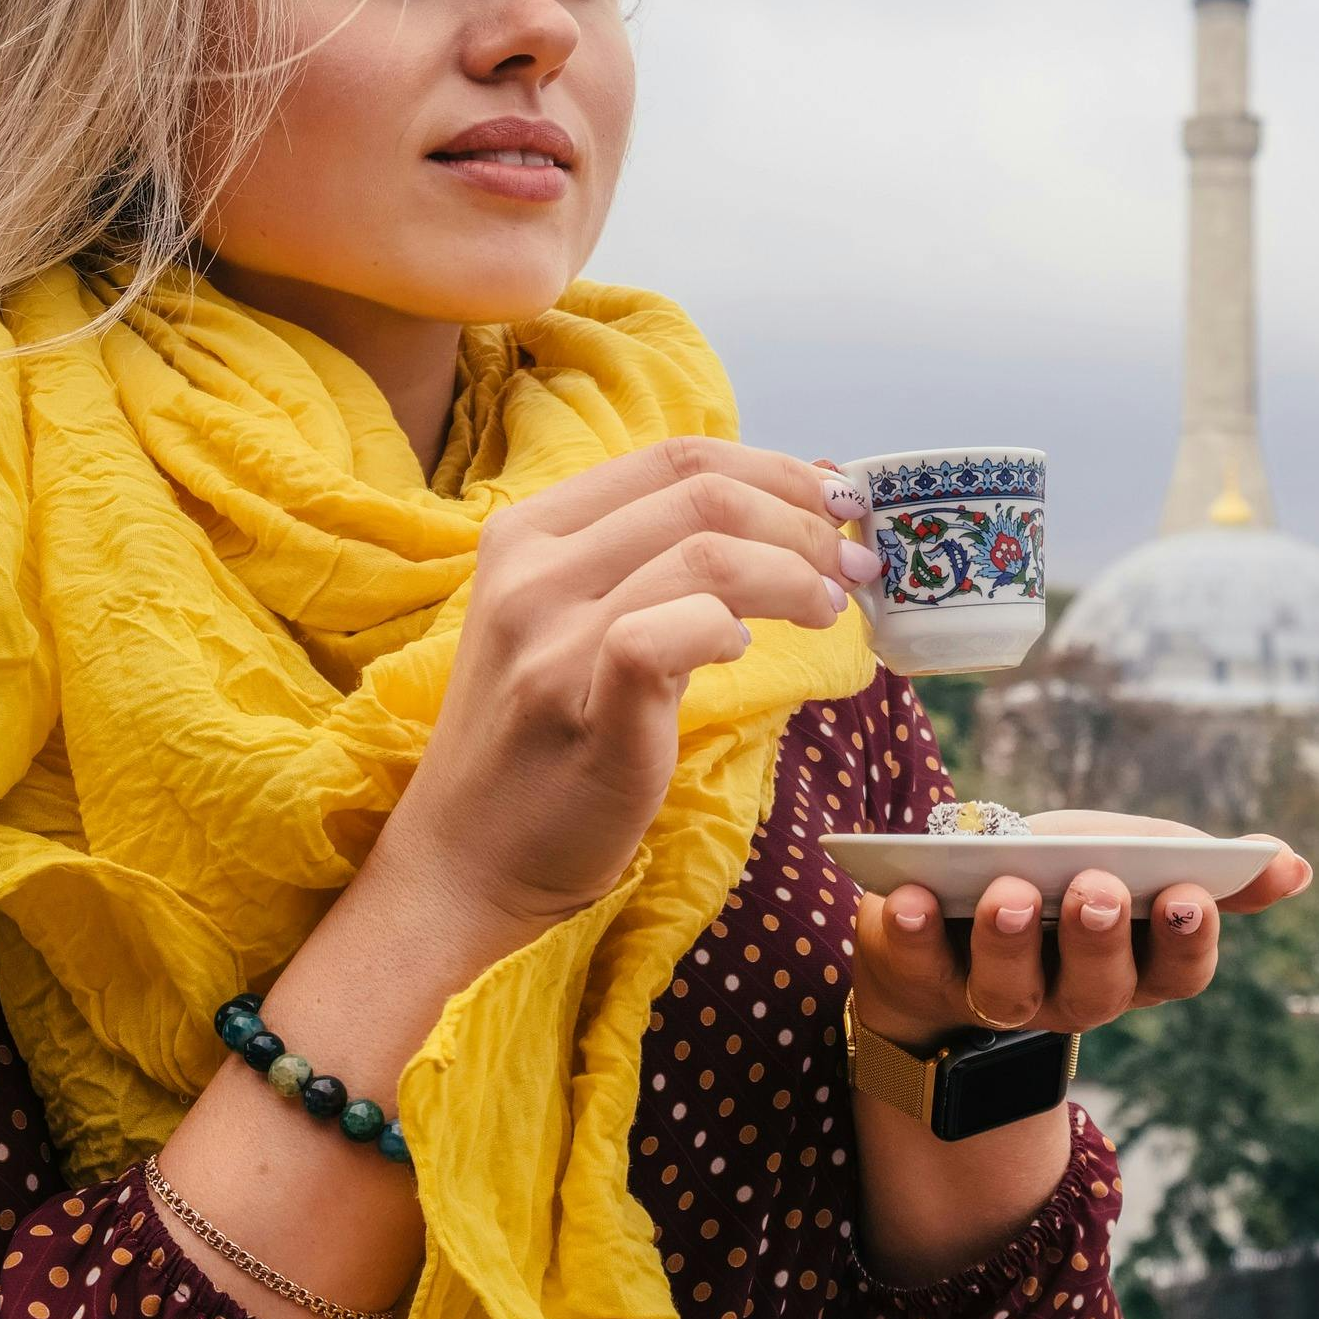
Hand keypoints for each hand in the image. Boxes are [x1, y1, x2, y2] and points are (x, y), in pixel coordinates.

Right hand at [372, 436, 877, 939]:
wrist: (464, 862)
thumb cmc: (542, 745)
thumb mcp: (578, 624)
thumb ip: (660, 561)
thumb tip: (798, 499)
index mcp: (529, 531)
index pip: (676, 455)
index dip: (777, 469)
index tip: (839, 503)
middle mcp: (530, 569)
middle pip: (703, 493)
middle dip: (804, 520)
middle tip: (853, 566)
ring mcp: (549, 636)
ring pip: (707, 552)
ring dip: (795, 574)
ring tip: (829, 610)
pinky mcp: (580, 703)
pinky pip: (678, 629)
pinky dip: (732, 628)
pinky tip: (747, 653)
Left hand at [847, 809, 1313, 1048]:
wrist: (941, 905)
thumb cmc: (1053, 871)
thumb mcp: (1127, 851)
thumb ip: (1203, 862)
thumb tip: (1295, 867)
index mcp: (1134, 963)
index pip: (1179, 971)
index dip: (1187, 939)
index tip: (1187, 892)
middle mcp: (1072, 995)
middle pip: (1099, 991)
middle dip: (1100, 939)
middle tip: (1099, 888)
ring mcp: (995, 997)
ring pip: (1011, 994)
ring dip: (1011, 941)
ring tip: (1007, 891)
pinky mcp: (917, 979)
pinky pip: (915, 967)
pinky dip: (910, 933)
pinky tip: (906, 898)